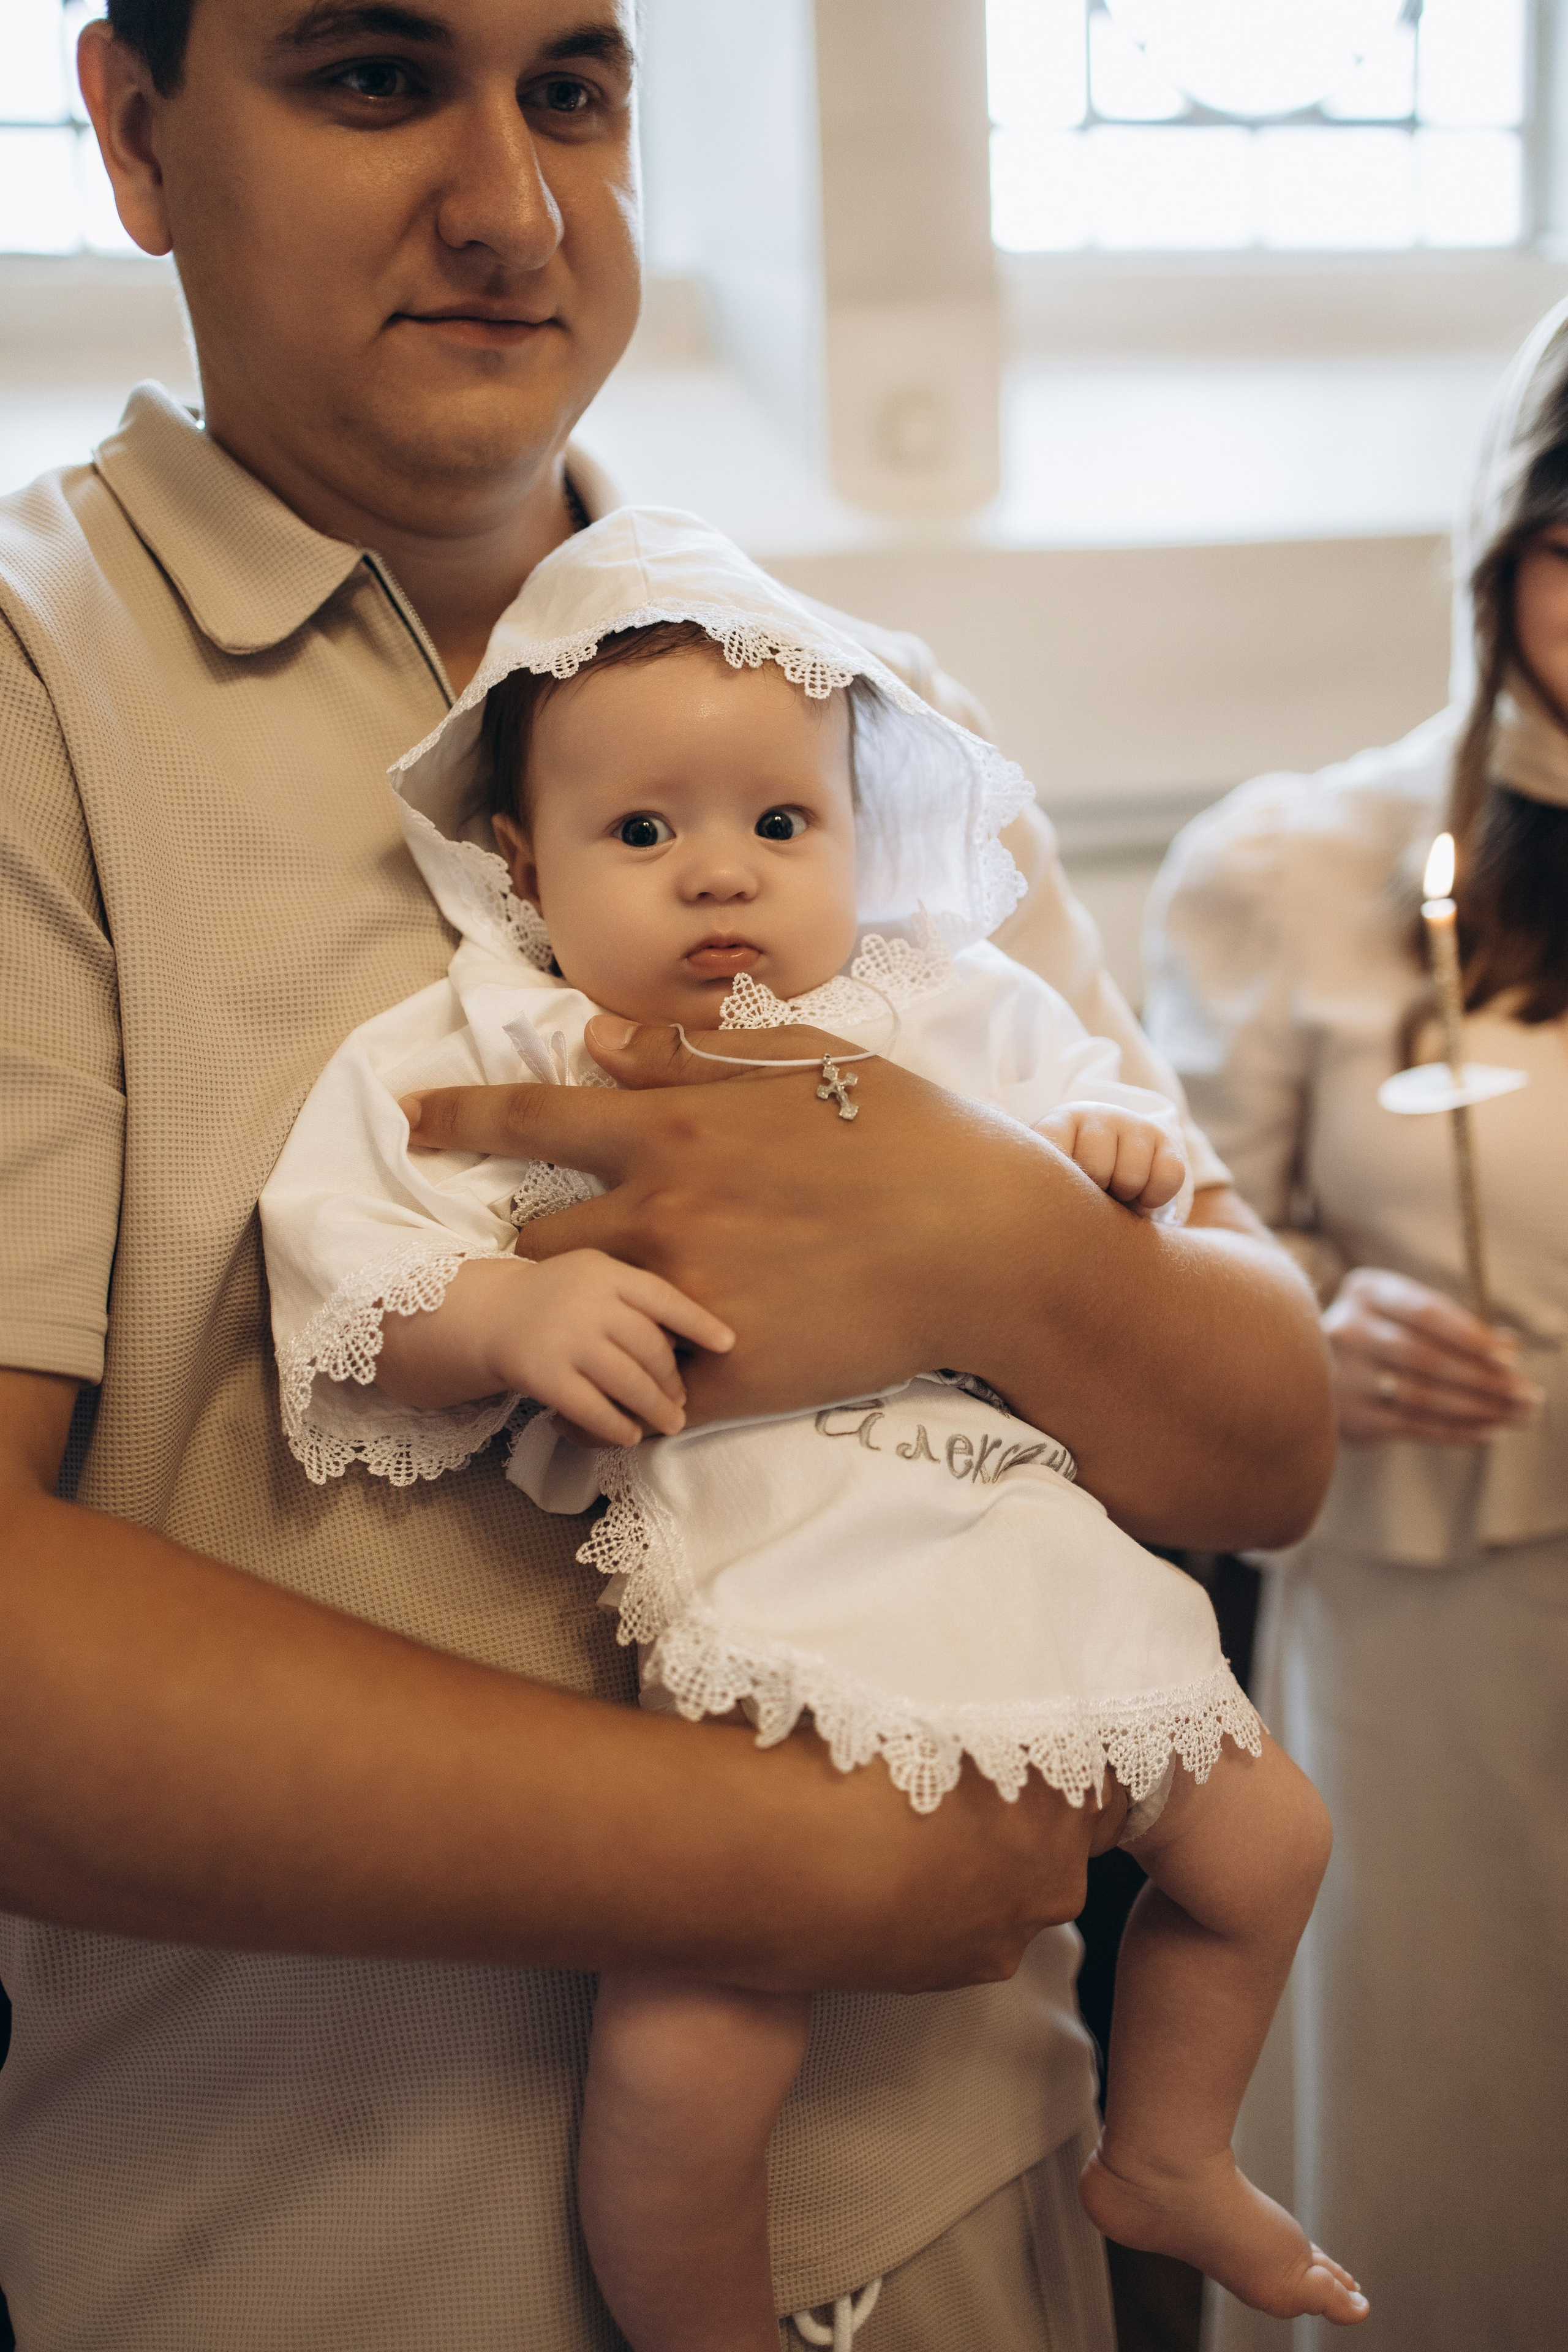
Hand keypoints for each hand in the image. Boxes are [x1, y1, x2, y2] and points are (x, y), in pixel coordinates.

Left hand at [401, 1015, 1335, 1548]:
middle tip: (589, 1254)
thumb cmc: (914, 1133)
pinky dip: (645, 1388)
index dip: (455, 1117)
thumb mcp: (805, 1061)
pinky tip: (678, 1379)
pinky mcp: (723, 1376)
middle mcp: (660, 1212)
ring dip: (590, 1316)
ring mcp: (686, 1299)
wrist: (990, 1245)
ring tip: (632, 1318)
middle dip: (543, 1247)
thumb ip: (690, 1051)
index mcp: (673, 1128)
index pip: (527, 1119)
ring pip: (582, 1319)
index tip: (409, 1120)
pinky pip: (643, 1392)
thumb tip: (595, 1039)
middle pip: (536, 1242)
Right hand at [501, 1251, 733, 1444]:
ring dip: (656, 1408)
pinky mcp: (543, 1376)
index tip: (728, 1344)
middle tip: (681, 1400)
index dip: (699, 1323)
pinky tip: (630, 1435)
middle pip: (649, 1347)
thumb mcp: (596, 1274)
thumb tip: (689, 1341)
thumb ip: (636, 1296)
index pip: (662, 1297)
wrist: (490, 1313)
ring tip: (671, 1423)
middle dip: (672, 1379)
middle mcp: (587, 1303)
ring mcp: (564, 1340)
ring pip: (627, 1382)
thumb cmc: (559, 1297)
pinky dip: (616, 1426)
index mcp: (606, 1273)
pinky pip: (592, 1409)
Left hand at [1036, 1102, 1188, 1215]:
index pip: (1052, 1148)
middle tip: (1094, 1194)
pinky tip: (1142, 1197)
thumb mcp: (1051, 1180)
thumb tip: (1037, 1208)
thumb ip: (1043, 1183)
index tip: (1060, 1192)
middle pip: (1096, 1168)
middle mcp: (1096, 1116)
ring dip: (1126, 1196)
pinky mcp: (1165, 1139)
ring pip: (1131, 1177)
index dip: (1060, 1182)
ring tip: (1116, 1193)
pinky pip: (1168, 1175)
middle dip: (1096, 1192)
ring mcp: (1132, 1124)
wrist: (1112, 1166)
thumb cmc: (1074, 1182)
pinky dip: (1155, 1197)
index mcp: (1059, 1124)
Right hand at [1323, 1267, 1540, 1445]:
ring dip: (1477, 1408)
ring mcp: (1341, 1375)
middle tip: (1526, 1395)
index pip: (1427, 1312)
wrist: (1309, 1371)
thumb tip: (1510, 1347)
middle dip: (1484, 1379)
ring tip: (1514, 1416)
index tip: (1510, 1358)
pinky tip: (1487, 1432)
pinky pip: (1411, 1425)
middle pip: (1427, 1357)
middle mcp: (1346, 1329)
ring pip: (1422, 1395)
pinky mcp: (1348, 1415)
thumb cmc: (1377, 1337)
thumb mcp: (1405, 1315)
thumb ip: (1452, 1327)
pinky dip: (1455, 1431)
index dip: (1473, 1336)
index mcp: (1365, 1291)